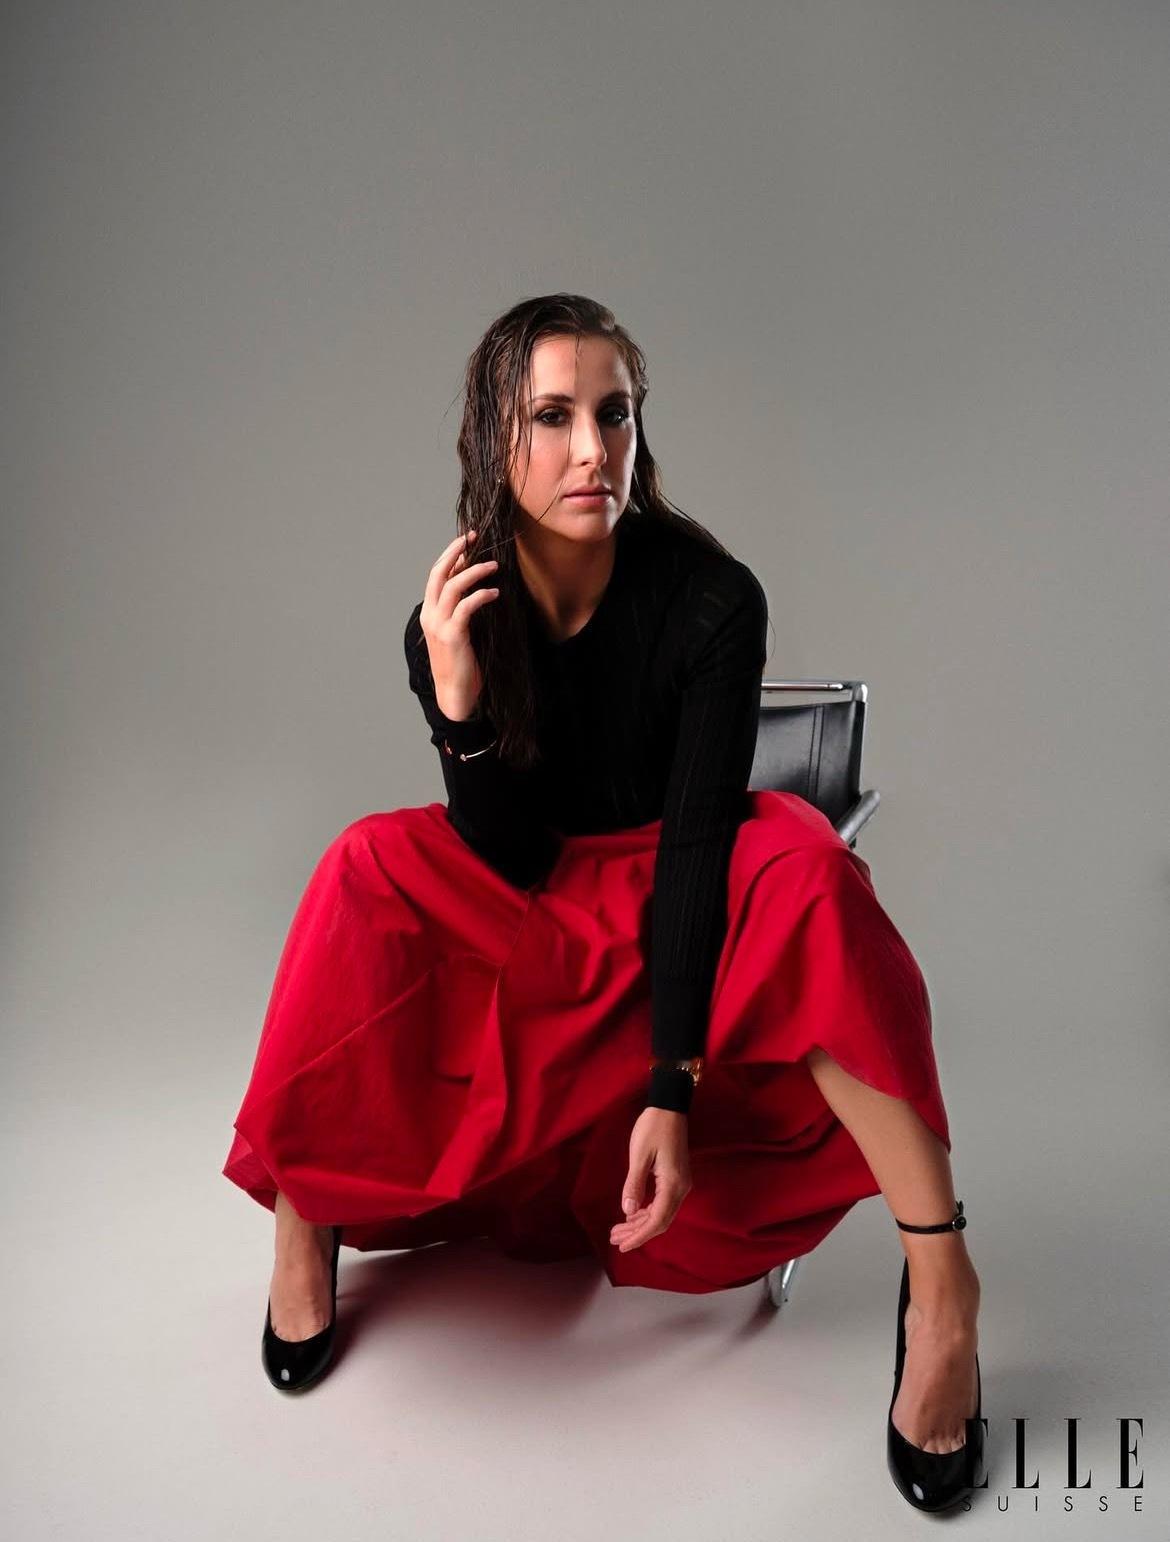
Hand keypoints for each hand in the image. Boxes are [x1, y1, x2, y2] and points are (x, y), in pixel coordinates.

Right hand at [420, 529, 500, 719]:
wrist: (455, 693)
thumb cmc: (461, 663)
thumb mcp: (458, 632)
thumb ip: (461, 611)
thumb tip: (476, 588)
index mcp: (429, 613)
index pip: (436, 576)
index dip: (450, 555)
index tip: (466, 540)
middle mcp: (430, 616)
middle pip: (439, 574)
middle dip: (455, 552)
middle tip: (472, 538)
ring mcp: (439, 625)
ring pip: (453, 587)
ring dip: (474, 572)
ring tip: (494, 566)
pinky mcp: (453, 635)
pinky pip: (466, 607)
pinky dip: (481, 596)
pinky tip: (494, 593)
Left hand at [609, 1107, 692, 1252]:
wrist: (669, 1106)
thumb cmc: (653, 1127)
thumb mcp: (639, 1155)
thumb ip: (634, 1185)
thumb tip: (627, 1212)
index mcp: (673, 1185)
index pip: (657, 1221)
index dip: (639, 1236)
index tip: (622, 1246)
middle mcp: (681, 1188)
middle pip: (660, 1221)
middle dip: (637, 1233)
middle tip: (614, 1239)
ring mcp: (680, 1183)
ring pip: (661, 1213)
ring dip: (640, 1224)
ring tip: (618, 1230)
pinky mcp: (676, 1178)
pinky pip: (662, 1203)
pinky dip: (646, 1212)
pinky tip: (632, 1214)